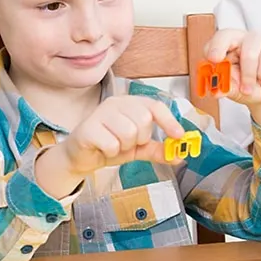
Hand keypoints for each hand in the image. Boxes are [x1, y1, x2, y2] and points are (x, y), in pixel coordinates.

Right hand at [43, 96, 186, 186]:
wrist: (80, 157)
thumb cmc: (108, 146)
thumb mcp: (138, 149)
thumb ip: (157, 150)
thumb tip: (179, 155)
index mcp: (130, 104)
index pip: (155, 106)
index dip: (169, 121)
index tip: (179, 135)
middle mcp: (115, 103)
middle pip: (143, 120)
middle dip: (140, 139)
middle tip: (128, 143)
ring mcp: (100, 113)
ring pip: (128, 132)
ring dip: (124, 146)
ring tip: (114, 146)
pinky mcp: (88, 128)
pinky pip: (112, 143)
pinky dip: (111, 152)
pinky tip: (103, 148)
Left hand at [203, 29, 260, 105]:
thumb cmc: (247, 88)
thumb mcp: (233, 91)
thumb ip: (224, 88)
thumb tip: (215, 91)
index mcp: (225, 47)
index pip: (214, 42)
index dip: (211, 49)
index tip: (210, 61)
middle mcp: (240, 39)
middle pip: (227, 35)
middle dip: (219, 47)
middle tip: (215, 60)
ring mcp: (258, 40)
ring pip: (248, 52)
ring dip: (247, 75)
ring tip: (248, 88)